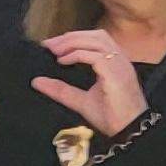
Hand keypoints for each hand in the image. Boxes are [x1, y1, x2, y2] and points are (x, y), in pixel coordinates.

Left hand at [32, 32, 148, 135]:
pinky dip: (76, 55)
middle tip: (49, 45)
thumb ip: (60, 89)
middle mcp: (120, 59)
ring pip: (96, 41)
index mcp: (115, 63)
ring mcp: (120, 64)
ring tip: (54, 50)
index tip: (52, 45)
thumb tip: (37, 81)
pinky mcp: (116, 73)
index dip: (74, 38)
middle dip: (71, 36)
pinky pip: (94, 56)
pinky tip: (62, 61)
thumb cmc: (112, 117)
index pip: (96, 39)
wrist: (128, 130)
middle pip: (96, 35)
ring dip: (72, 42)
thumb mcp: (80, 101)